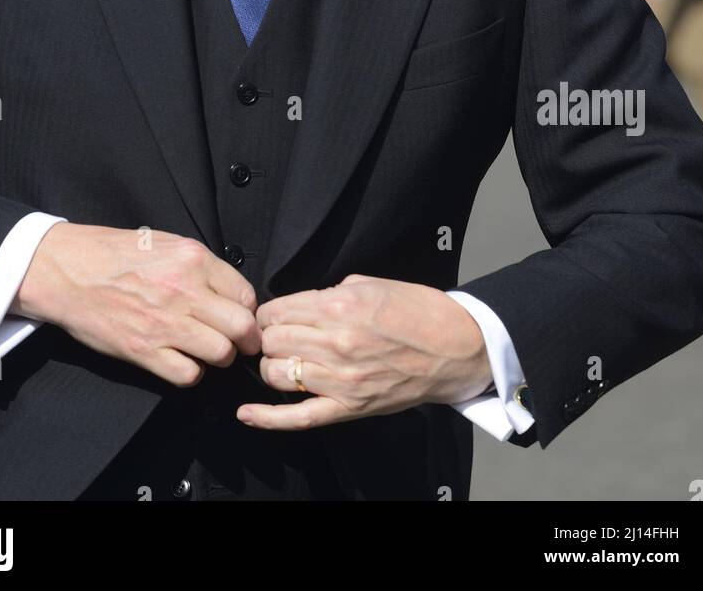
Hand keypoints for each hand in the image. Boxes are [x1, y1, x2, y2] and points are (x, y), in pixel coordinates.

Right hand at [13, 224, 260, 385]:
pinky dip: (192, 373)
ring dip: (220, 357)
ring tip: (208, 351)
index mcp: (193, 259)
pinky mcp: (144, 351)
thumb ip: (200, 266)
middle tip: (241, 344)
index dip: (249, 311)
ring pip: (221, 354)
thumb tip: (230, 292)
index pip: (246, 295)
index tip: (242, 318)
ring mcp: (165, 323)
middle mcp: (184, 290)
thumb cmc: (115, 254)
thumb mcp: (166, 243)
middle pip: (242, 327)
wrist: (68, 271)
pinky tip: (182, 360)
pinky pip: (188, 375)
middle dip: (247, 340)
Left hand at [236, 275, 492, 429]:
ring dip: (273, 366)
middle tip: (279, 337)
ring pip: (278, 374)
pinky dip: (267, 418)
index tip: (272, 316)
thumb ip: (331, 292)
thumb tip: (301, 304)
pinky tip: (246, 414)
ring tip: (284, 361)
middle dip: (268, 338)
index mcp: (340, 305)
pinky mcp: (349, 408)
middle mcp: (336, 342)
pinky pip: (298, 418)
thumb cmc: (418, 310)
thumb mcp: (372, 284)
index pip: (277, 311)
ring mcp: (341, 379)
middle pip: (272, 342)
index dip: (268, 314)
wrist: (457, 347)